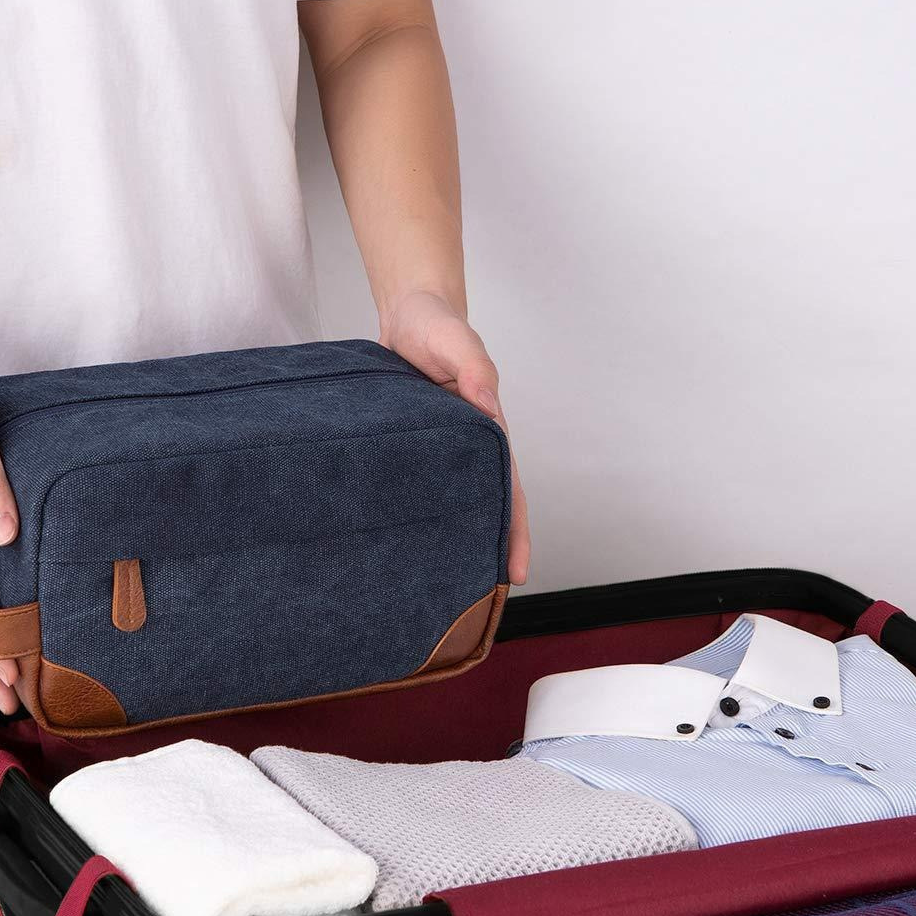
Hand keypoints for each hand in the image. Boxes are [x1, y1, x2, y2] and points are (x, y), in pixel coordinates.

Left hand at [380, 291, 530, 583]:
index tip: (518, 573)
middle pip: (481, 508)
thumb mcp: (458, 342)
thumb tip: (484, 404)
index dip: (514, 533)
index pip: (508, 491)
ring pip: (447, 503)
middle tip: (481, 601)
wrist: (408, 314)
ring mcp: (437, 450)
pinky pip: (413, 487)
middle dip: (486, 552)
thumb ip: (474, 369)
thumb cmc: (437, 327)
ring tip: (437, 587)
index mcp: (486, 430)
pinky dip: (411, 515)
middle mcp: (465, 447)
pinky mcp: (408, 446)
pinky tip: (396, 542)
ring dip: (448, 540)